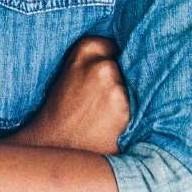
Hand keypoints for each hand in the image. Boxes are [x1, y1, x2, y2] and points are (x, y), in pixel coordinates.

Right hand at [7, 34, 130, 155]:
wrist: (54, 144)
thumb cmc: (60, 110)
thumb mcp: (69, 72)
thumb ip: (92, 61)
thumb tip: (122, 55)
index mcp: (85, 50)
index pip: (112, 46)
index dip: (111, 60)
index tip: (107, 72)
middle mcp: (102, 65)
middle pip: (125, 67)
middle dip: (119, 80)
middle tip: (103, 98)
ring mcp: (115, 87)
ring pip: (132, 88)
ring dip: (125, 98)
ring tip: (105, 113)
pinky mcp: (125, 110)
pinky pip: (137, 107)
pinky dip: (129, 114)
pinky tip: (113, 123)